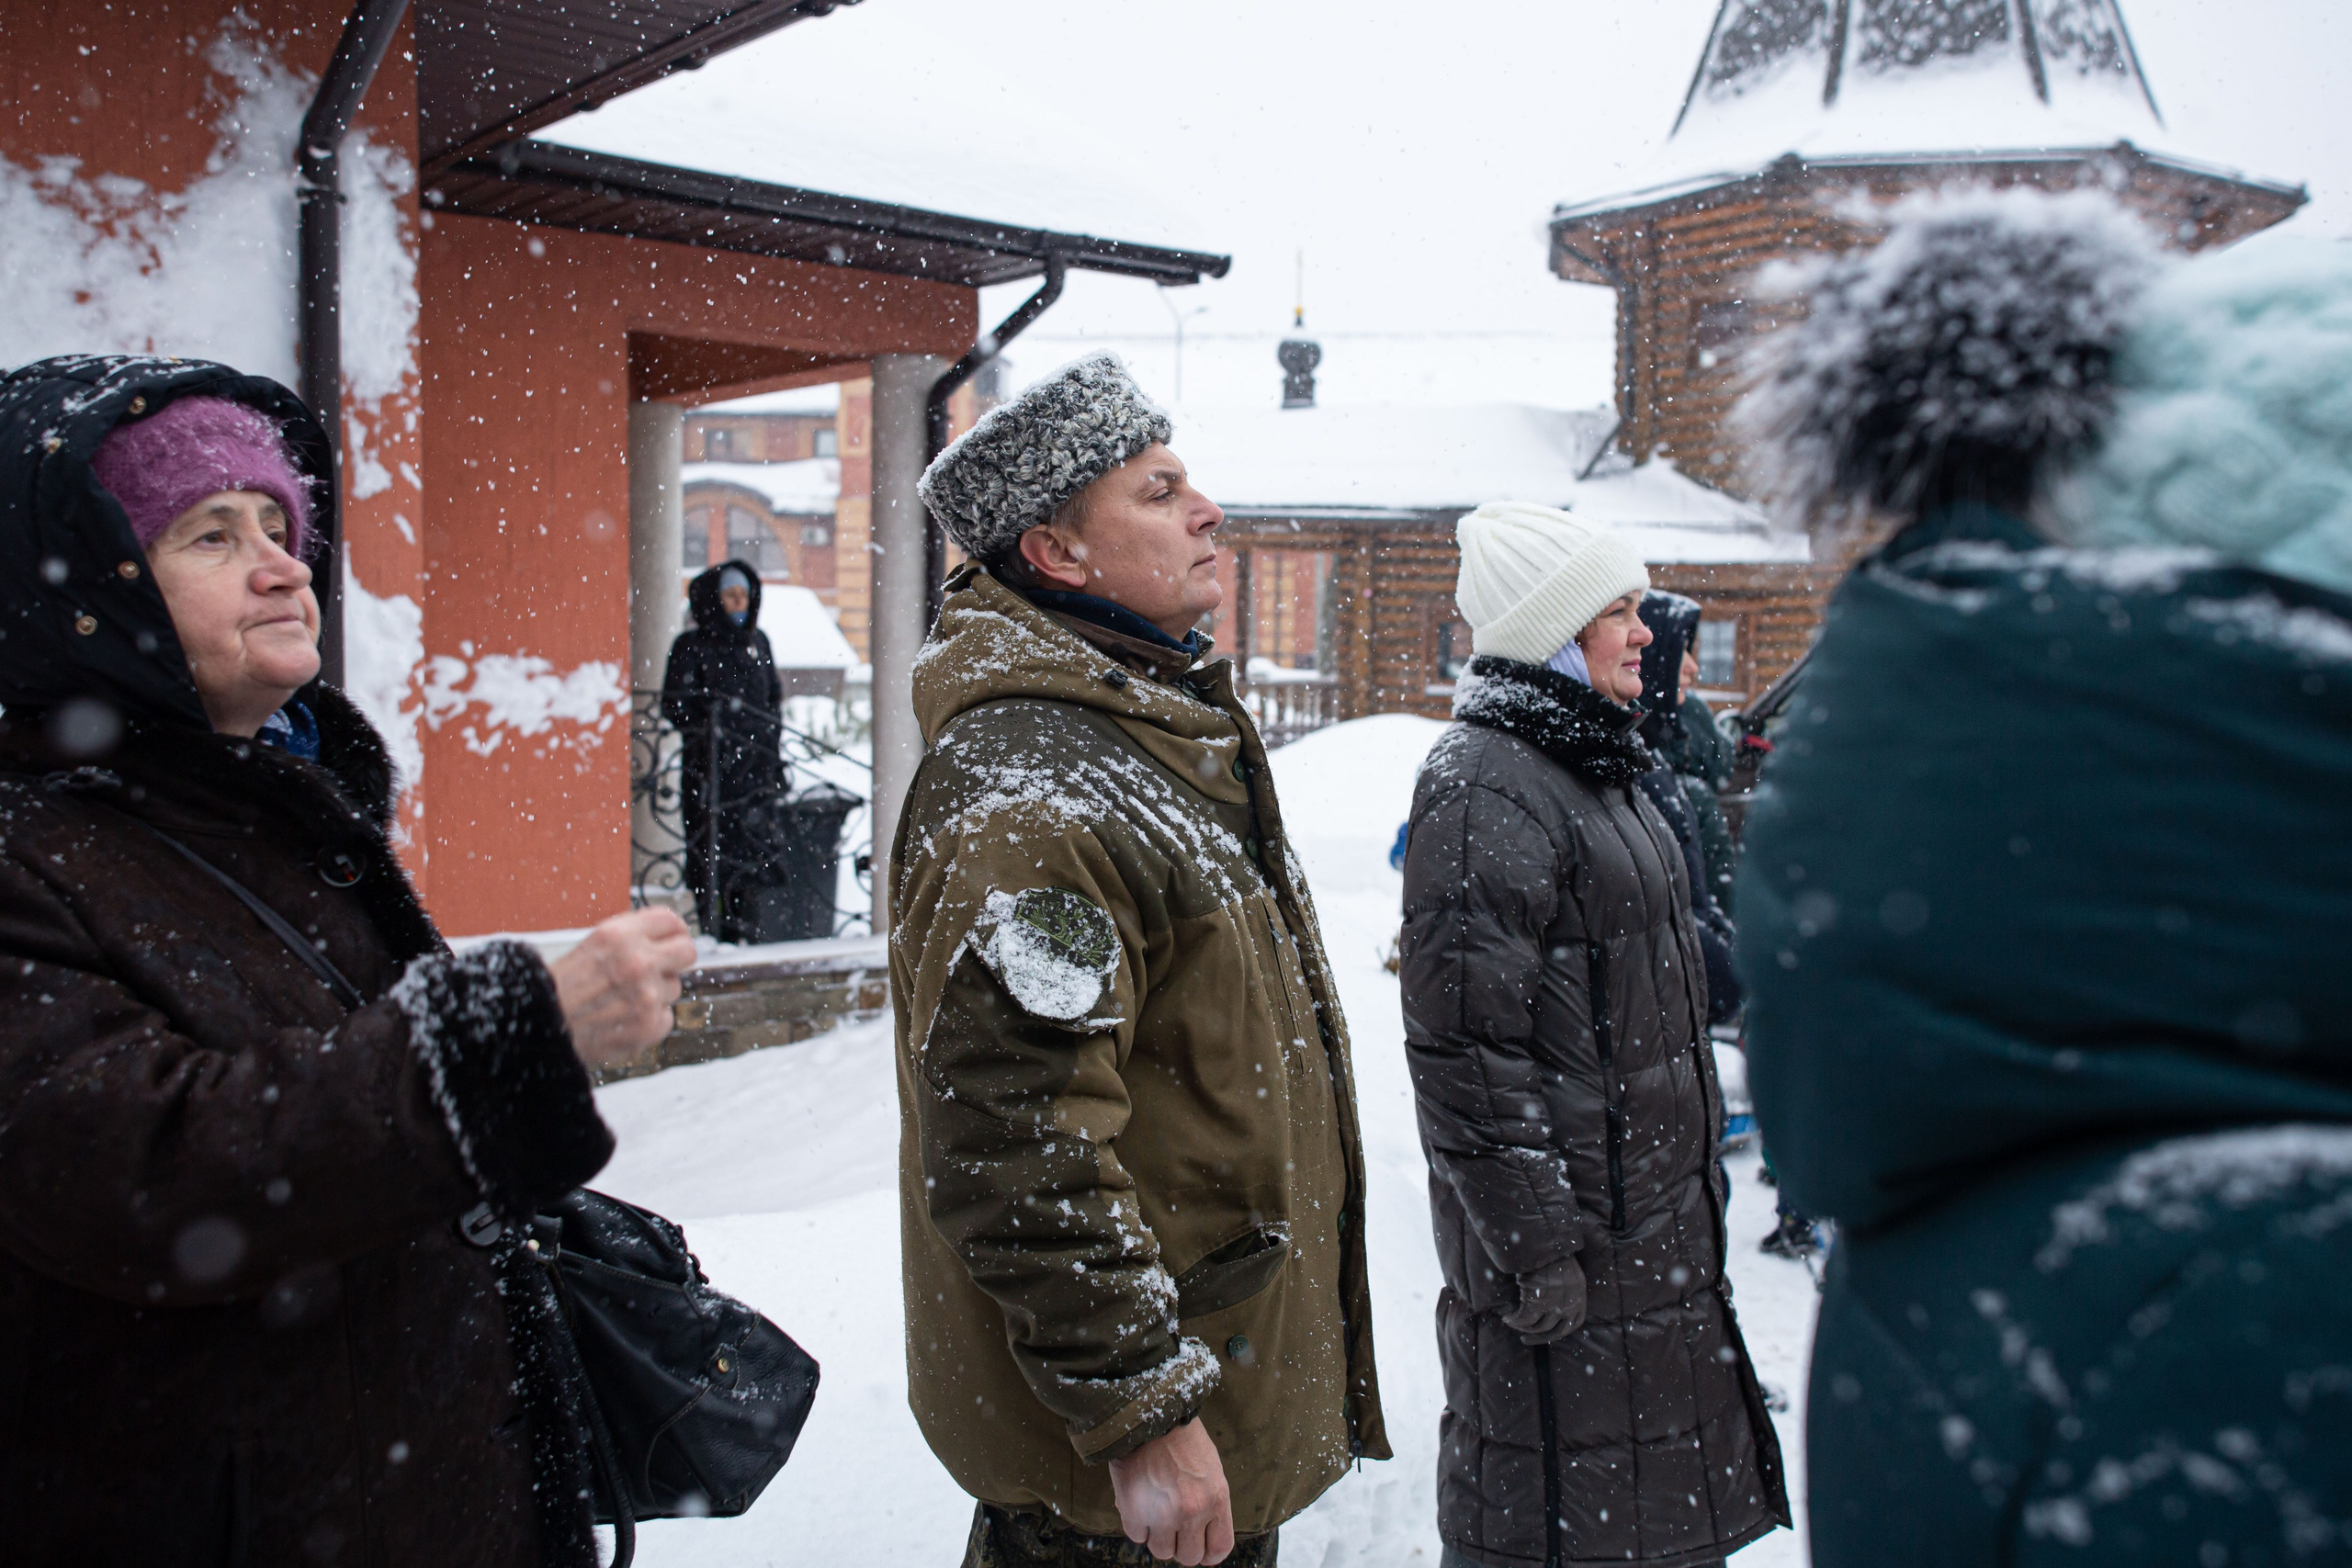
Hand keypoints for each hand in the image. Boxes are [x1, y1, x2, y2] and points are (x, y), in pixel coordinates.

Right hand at [546, 908, 696, 1070]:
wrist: (537, 1027)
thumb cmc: (557, 987)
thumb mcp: (589, 945)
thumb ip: (628, 939)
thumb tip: (664, 937)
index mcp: (619, 935)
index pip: (671, 921)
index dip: (673, 930)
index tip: (671, 938)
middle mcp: (637, 962)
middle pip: (687, 951)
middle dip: (677, 958)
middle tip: (664, 965)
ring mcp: (647, 996)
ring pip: (674, 987)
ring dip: (656, 992)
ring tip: (623, 999)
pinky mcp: (649, 1026)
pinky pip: (666, 1017)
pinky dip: (649, 1020)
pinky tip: (623, 1019)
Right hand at [1108, 1418, 1233, 1565]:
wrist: (1151, 1416)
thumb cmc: (1183, 1441)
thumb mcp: (1211, 1471)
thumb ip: (1211, 1506)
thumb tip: (1205, 1541)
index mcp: (1216, 1500)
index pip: (1219, 1548)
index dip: (1209, 1554)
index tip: (1201, 1549)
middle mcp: (1193, 1511)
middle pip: (1189, 1557)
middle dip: (1181, 1546)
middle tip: (1174, 1528)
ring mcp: (1163, 1514)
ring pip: (1161, 1551)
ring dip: (1157, 1536)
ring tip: (1155, 1511)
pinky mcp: (1135, 1511)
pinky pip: (1137, 1537)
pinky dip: (1137, 1524)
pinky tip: (1139, 1503)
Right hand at [1501, 1256, 1587, 1344]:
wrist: (1543, 1239)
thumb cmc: (1550, 1253)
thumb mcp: (1565, 1273)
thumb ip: (1563, 1290)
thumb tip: (1552, 1306)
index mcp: (1579, 1295)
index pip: (1574, 1323)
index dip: (1559, 1332)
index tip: (1547, 1335)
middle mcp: (1570, 1302)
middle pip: (1554, 1330)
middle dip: (1538, 1337)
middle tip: (1525, 1339)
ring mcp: (1554, 1303)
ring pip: (1537, 1326)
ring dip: (1522, 1327)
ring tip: (1510, 1322)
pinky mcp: (1538, 1300)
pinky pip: (1524, 1319)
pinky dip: (1514, 1320)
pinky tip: (1506, 1317)